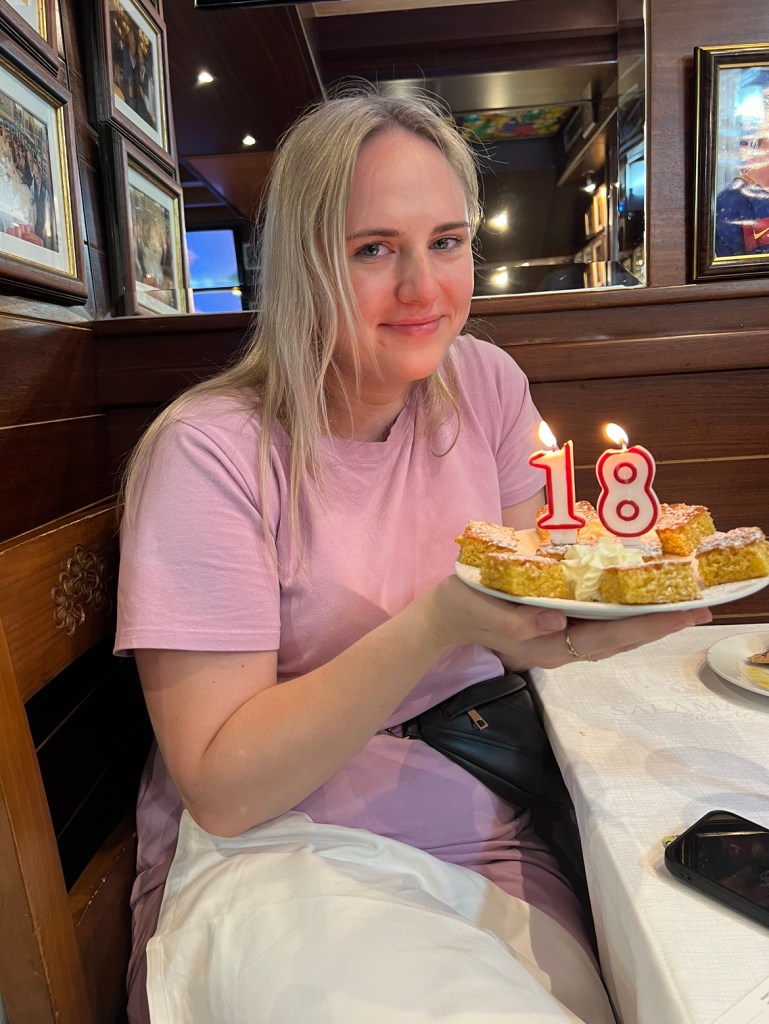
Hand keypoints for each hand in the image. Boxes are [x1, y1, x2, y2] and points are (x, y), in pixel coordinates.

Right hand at [424, 574, 712, 670]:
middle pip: (621, 639)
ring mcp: (559, 642)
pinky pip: (600, 628)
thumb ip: (518, 618)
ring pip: (614, 636)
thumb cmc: (462, 606)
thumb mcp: (483, 608)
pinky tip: (639, 603)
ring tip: (682, 606)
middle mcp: (560, 649)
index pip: (609, 636)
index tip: (684, 613)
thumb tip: (558, 619)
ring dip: (648, 622)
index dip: (649, 625)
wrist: (441, 619)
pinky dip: (625, 617)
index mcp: (547, 646)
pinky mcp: (555, 631)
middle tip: (703, 608)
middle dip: (661, 624)